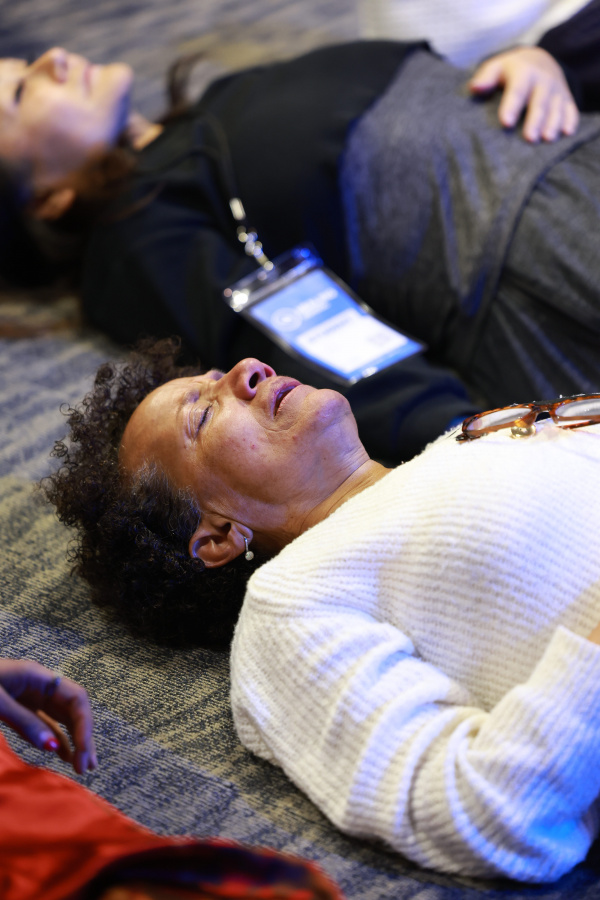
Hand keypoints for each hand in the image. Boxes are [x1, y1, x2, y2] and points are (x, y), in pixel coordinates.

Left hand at [0, 659, 96, 773]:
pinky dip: (55, 739)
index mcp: (38, 676)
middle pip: (73, 709)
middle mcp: (40, 684)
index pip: (76, 698)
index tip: (82, 755)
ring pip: (61, 718)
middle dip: (84, 737)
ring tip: (81, 767)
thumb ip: (24, 722)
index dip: (85, 727)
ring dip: (73, 740)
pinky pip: (45, 723)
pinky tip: (62, 755)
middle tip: (86, 767)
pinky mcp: (19, 706)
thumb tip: (53, 747)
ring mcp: (30, 695)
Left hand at [469, 46, 578, 142]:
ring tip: (548, 139)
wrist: (539, 61)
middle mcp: (543, 80)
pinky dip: (571, 121)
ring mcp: (557, 90)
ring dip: (553, 123)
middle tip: (530, 138)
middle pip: (539, 102)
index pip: (517, 91)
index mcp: (524, 73)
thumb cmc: (510, 71)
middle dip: (535, 120)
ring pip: (556, 107)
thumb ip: (486, 78)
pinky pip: (571, 109)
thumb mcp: (496, 68)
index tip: (506, 122)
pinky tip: (567, 133)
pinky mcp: (566, 98)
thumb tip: (474, 87)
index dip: (511, 106)